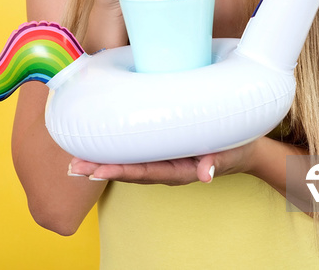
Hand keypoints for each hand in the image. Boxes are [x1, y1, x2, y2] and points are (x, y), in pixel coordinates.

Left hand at [68, 139, 260, 184]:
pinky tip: (101, 143)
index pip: (144, 172)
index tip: (97, 170)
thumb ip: (216, 162)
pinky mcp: (164, 147)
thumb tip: (206, 175)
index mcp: (179, 170)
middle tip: (74, 165)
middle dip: (101, 167)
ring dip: (104, 160)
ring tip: (77, 159)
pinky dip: (118, 148)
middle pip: (130, 169)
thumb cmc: (236, 149)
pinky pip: (139, 150)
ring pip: (130, 161)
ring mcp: (164, 158)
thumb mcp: (230, 154)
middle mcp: (166, 167)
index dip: (120, 171)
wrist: (244, 149)